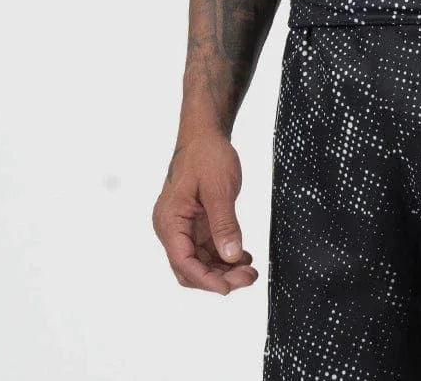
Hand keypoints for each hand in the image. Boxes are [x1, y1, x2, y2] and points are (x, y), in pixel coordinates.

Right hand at [152, 132, 258, 294]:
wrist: (204, 133)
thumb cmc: (207, 155)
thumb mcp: (219, 188)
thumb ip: (224, 224)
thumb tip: (231, 258)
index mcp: (169, 221)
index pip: (183, 262)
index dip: (206, 280)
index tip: (230, 287)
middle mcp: (171, 229)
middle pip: (190, 268)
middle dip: (218, 278)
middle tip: (249, 277)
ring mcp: (183, 227)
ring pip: (200, 262)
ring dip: (223, 270)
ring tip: (250, 270)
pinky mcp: (195, 223)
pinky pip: (207, 249)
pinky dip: (224, 256)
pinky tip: (243, 257)